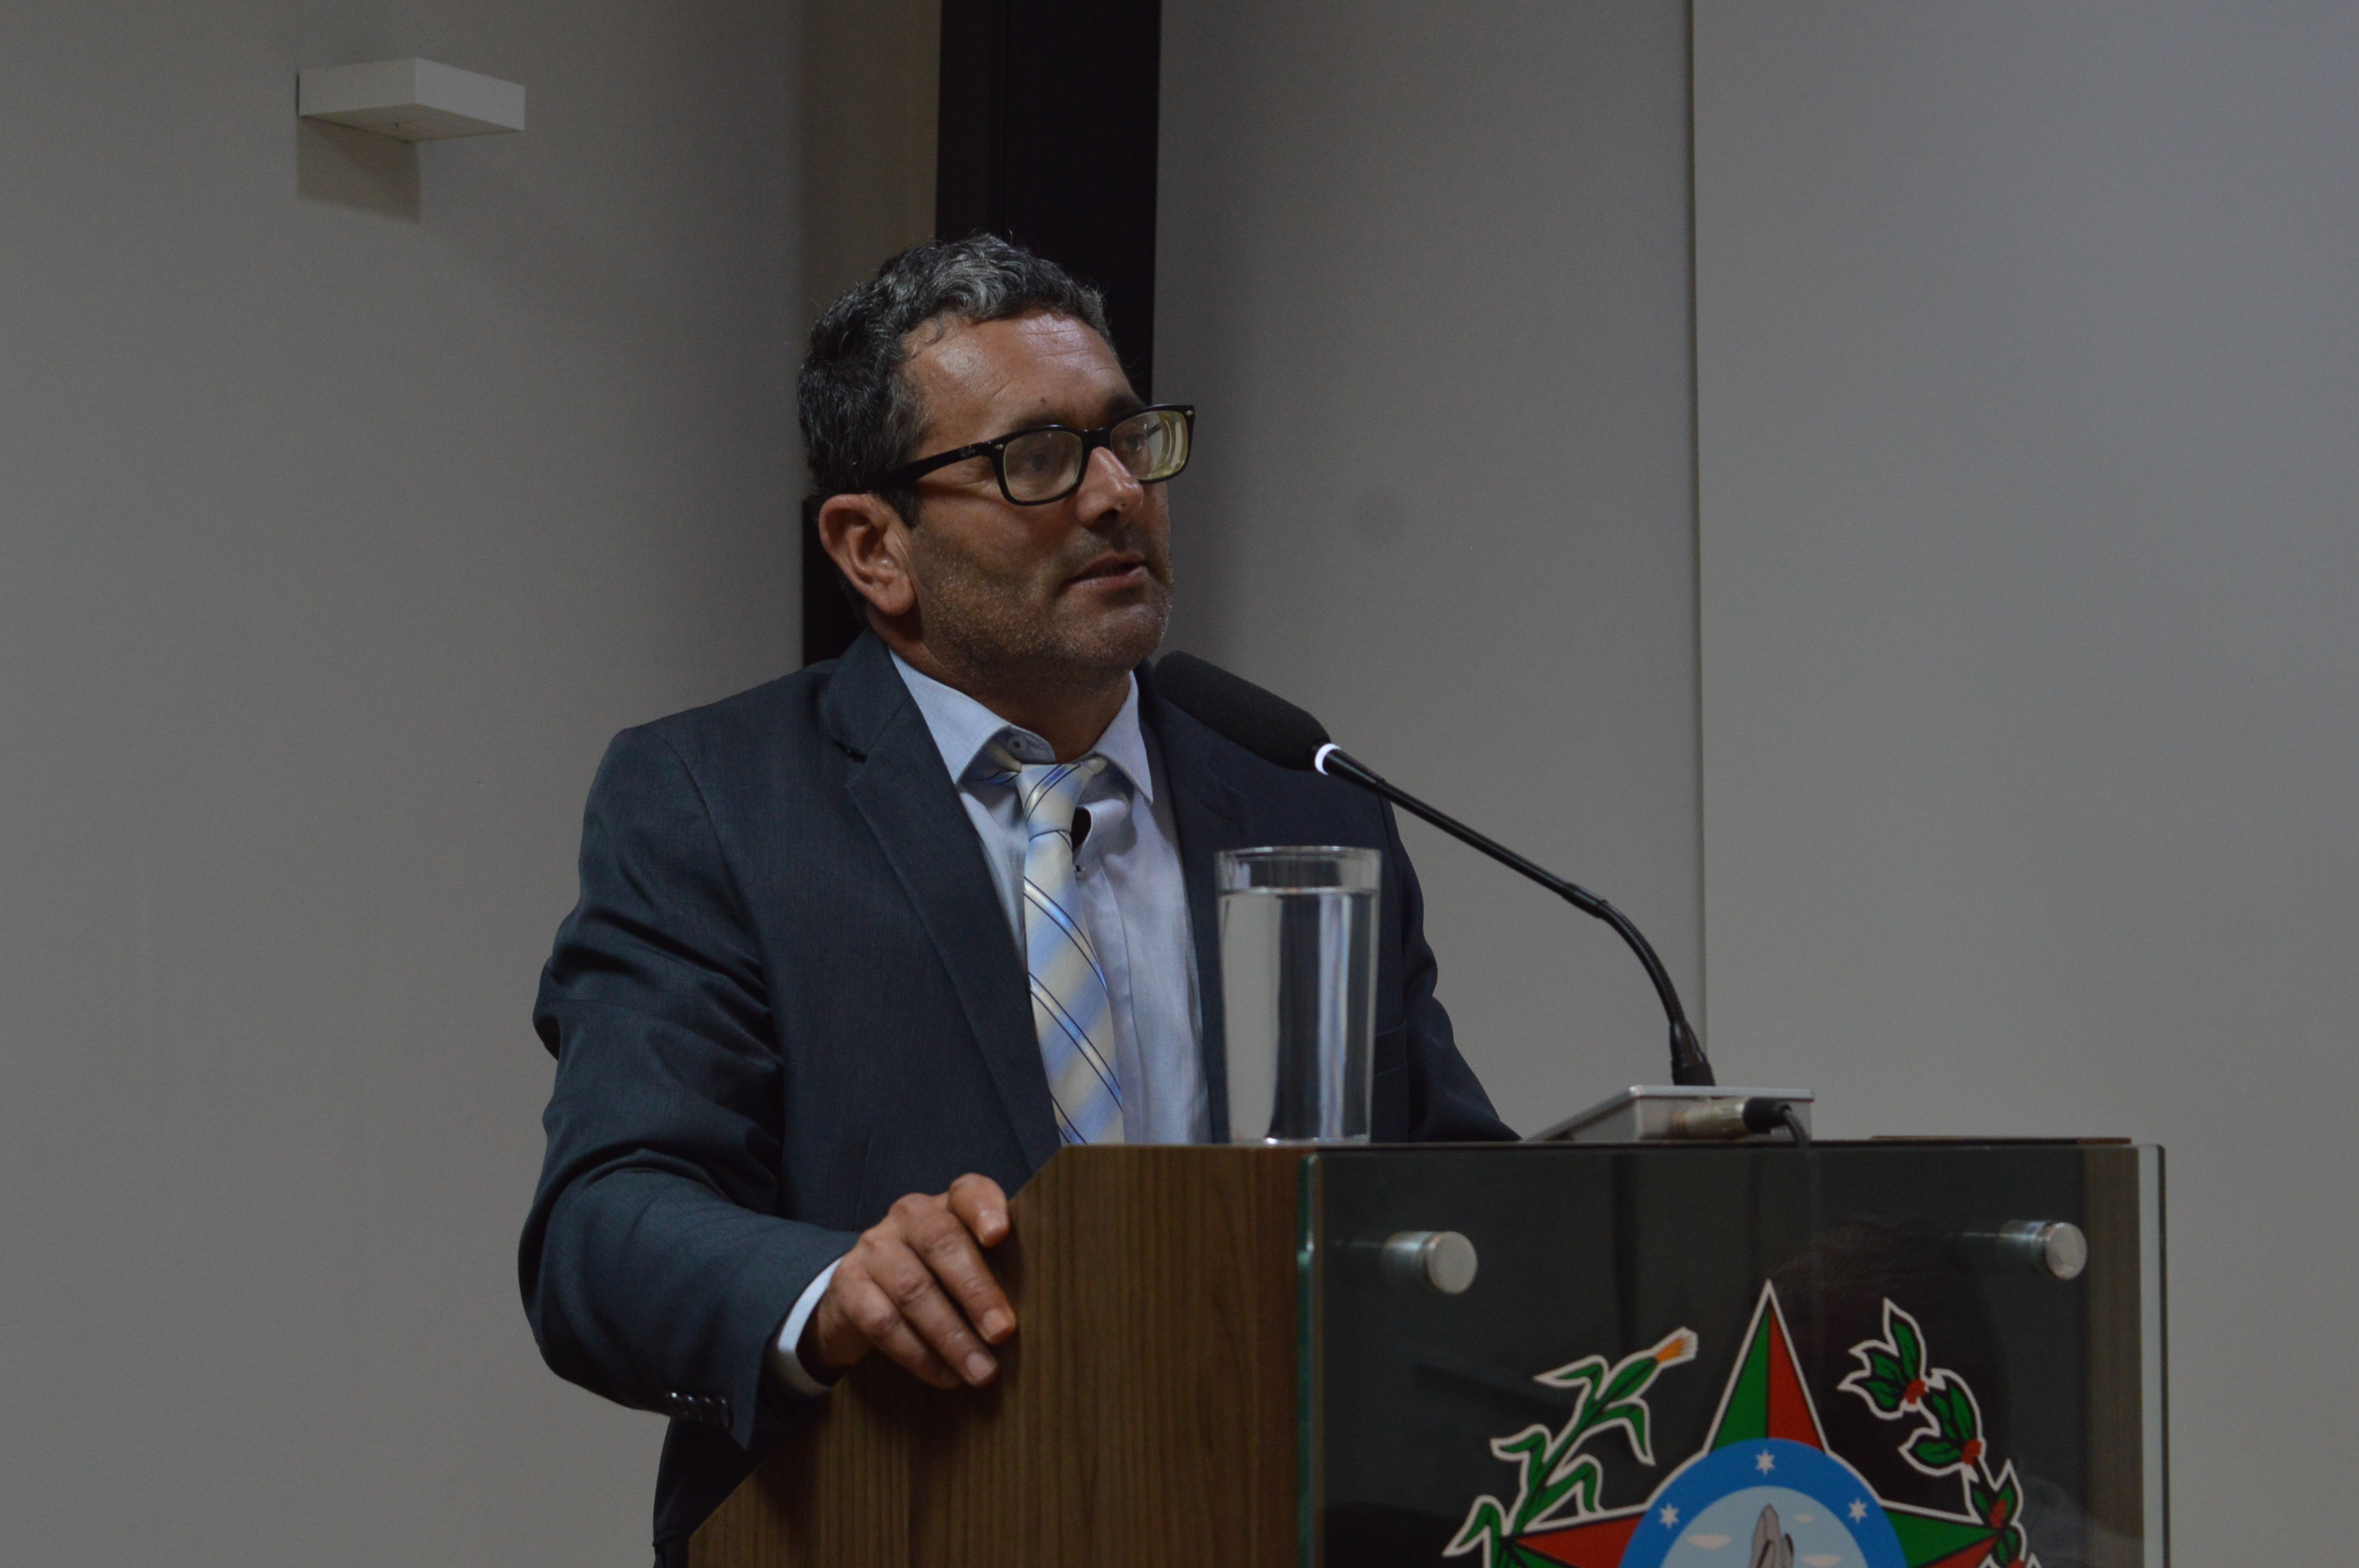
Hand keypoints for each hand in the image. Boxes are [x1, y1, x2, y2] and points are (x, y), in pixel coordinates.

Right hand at [802, 1173, 1014, 1388]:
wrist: (862, 1297)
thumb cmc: (938, 1279)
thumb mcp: (966, 1266)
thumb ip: (998, 1273)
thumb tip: (1044, 1315)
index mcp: (947, 1205)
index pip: (968, 1191)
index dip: (985, 1208)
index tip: (1000, 1235)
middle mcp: (908, 1216)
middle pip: (942, 1243)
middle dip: (976, 1291)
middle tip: (1003, 1332)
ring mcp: (874, 1248)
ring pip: (913, 1289)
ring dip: (951, 1336)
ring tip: (980, 1371)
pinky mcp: (847, 1285)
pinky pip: (883, 1322)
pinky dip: (918, 1354)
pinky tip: (945, 1375)